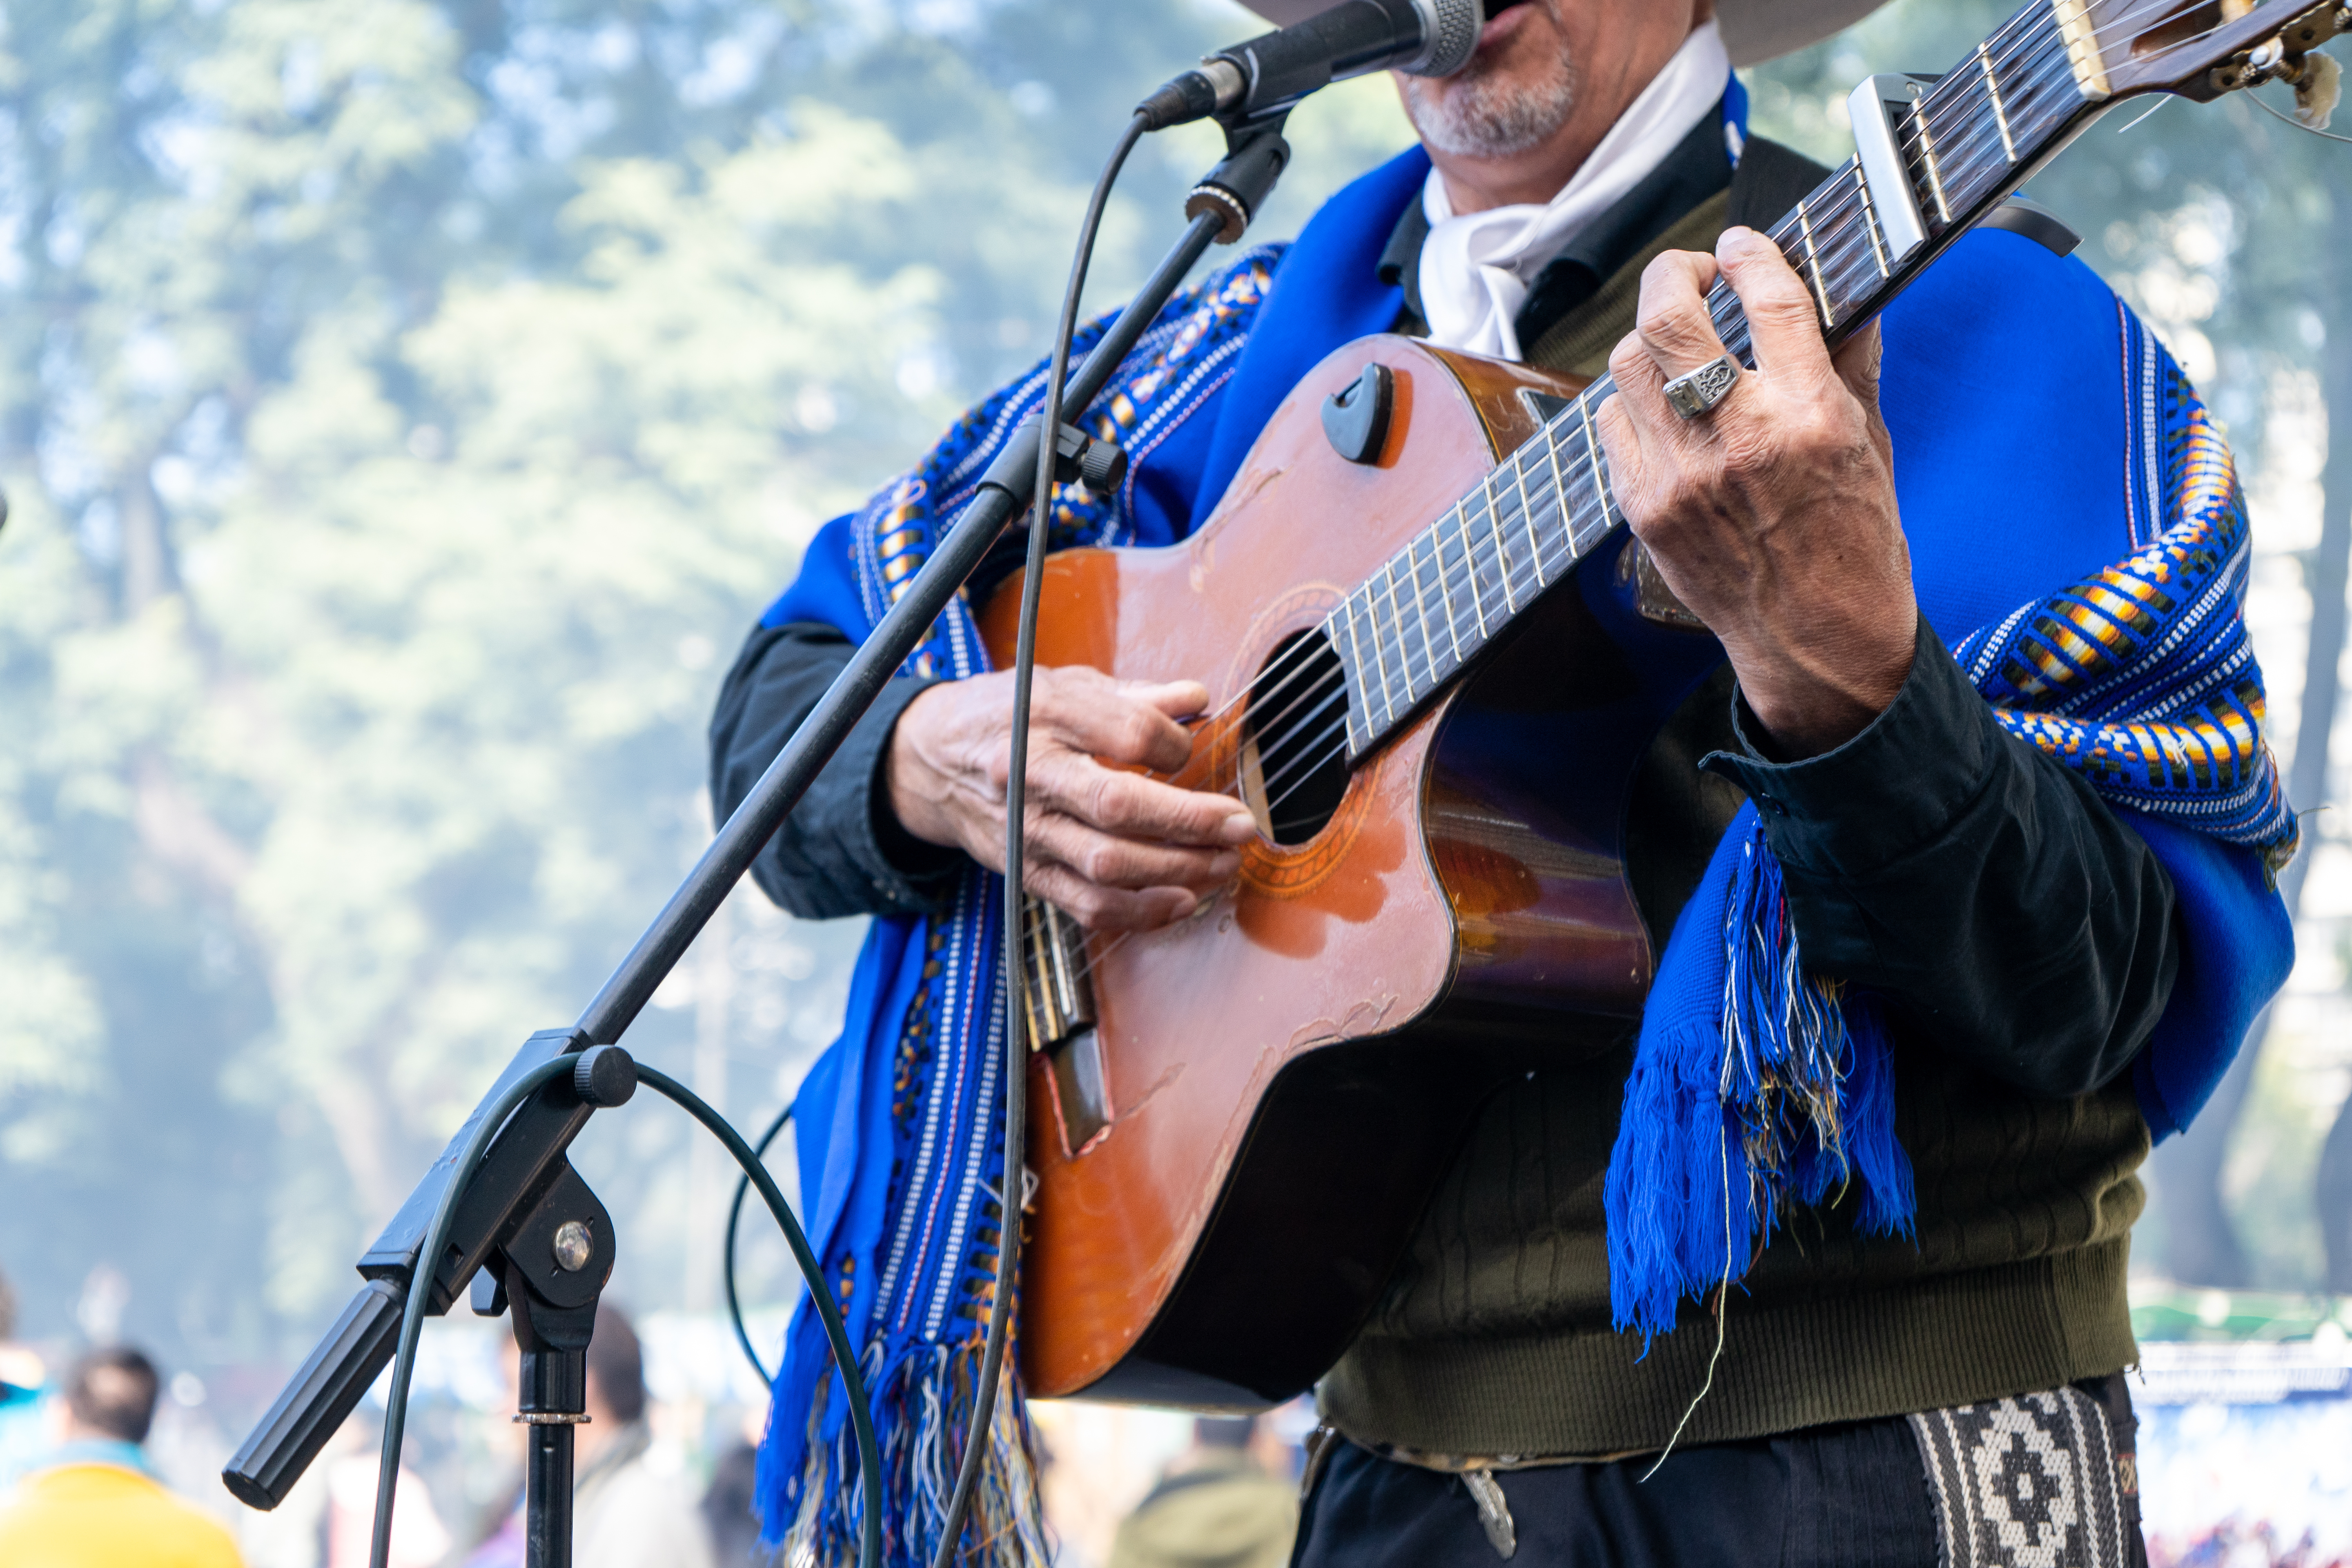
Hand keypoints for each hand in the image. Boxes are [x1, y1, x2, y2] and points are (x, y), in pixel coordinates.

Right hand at [886, 665, 1257, 930]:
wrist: (929, 760)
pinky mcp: (1026, 872)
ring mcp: (1027, 830)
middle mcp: (1032, 775)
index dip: (1173, 745)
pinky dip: (1143, 912)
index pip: (1125, 732)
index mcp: (1045, 714)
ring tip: (1224, 863)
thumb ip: (1134, 696)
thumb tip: (1197, 699)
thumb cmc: (1006, 716)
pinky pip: (1089, 906)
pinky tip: (1184, 900)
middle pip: (1119, 807)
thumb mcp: (1063, 684)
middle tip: (1242, 826)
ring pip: (1109, 865)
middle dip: (1192, 821)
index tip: (1189, 748)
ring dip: (1179, 870)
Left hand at [1595, 226, 1917, 756]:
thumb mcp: (1870, 443)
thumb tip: (1844, 294)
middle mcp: (1735, 441)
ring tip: (1677, 342)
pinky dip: (1632, 403)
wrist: (1816, 639)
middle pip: (1668, 319)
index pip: (1768, 300)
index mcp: (1807, 418)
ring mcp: (1679, 477)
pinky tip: (1661, 408)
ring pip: (1628, 366)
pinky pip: (1611, 425)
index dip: (1751, 254)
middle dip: (1674, 273)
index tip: (1743, 244)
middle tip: (1694, 273)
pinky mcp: (1642, 508)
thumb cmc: (1854, 542)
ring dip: (1650, 339)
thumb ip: (1850, 362)